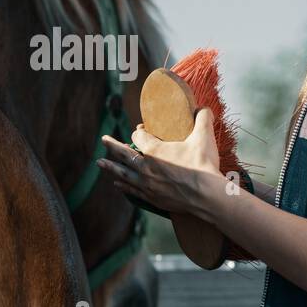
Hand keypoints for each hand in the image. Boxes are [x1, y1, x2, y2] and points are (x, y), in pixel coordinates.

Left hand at [98, 107, 222, 218]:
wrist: (206, 196)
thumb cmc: (203, 165)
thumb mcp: (204, 137)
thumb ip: (202, 119)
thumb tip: (203, 108)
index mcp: (154, 150)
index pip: (138, 137)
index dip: (138, 132)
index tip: (141, 130)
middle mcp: (146, 167)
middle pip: (123, 154)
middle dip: (112, 146)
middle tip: (103, 140)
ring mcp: (147, 184)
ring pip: (123, 173)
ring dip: (110, 167)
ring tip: (100, 163)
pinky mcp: (152, 198)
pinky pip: (132, 189)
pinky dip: (123, 185)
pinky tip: (117, 183)